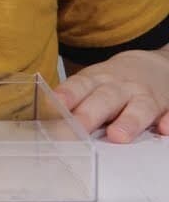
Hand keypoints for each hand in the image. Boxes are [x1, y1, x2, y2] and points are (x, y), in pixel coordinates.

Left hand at [54, 48, 168, 142]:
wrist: (155, 65)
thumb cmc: (114, 80)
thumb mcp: (92, 82)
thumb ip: (74, 98)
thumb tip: (45, 117)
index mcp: (98, 79)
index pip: (80, 85)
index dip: (68, 94)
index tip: (56, 105)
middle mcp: (121, 86)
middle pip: (105, 98)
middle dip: (91, 113)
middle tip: (78, 128)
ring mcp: (146, 95)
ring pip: (139, 106)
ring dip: (129, 121)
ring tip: (118, 136)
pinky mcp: (167, 105)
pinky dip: (168, 121)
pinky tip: (164, 129)